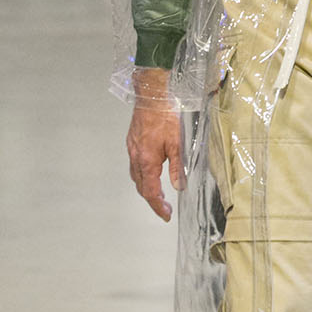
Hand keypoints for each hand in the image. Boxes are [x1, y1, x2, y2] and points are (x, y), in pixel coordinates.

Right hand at [127, 71, 183, 220]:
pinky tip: (151, 172)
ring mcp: (132, 149)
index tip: (165, 215)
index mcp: (147, 161)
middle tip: (165, 208)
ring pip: (136, 176)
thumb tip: (179, 187)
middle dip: (153, 200)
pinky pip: (135, 164)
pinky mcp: (132, 142)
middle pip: (142, 187)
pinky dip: (143, 174)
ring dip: (147, 187)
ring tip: (159, 194)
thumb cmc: (165, 116)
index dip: (158, 206)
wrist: (151, 95)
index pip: (151, 192)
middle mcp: (136, 157)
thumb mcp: (178, 143)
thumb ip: (177, 167)